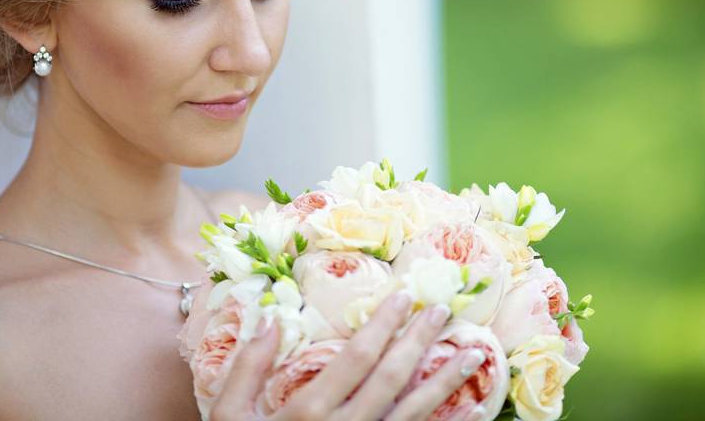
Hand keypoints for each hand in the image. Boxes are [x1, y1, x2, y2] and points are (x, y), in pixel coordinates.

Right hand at [209, 292, 484, 420]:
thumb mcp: (229, 417)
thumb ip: (247, 367)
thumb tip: (270, 317)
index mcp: (308, 411)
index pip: (357, 357)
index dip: (384, 324)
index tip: (405, 296)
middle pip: (391, 378)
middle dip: (419, 340)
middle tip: (442, 309)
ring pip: (414, 411)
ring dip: (447, 380)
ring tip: (475, 352)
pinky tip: (474, 409)